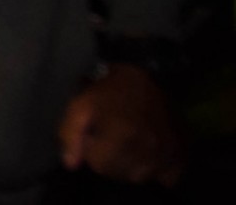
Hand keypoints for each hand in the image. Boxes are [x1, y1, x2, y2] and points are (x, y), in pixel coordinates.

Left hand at [59, 62, 182, 184]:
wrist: (150, 74)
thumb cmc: (110, 90)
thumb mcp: (80, 105)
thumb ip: (70, 134)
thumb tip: (70, 164)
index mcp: (122, 136)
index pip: (99, 166)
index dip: (93, 150)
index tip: (96, 134)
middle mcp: (148, 149)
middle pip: (120, 174)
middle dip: (110, 159)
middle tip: (112, 137)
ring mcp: (167, 154)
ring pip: (141, 177)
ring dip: (131, 165)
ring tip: (129, 142)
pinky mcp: (181, 155)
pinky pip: (166, 178)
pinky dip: (157, 170)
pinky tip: (149, 152)